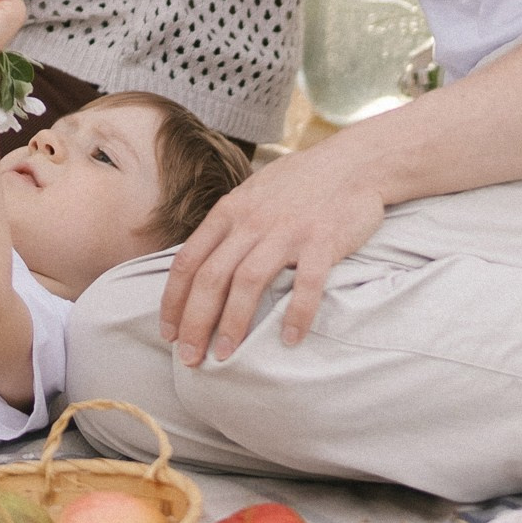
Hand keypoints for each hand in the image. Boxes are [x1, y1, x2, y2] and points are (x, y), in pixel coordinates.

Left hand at [158, 136, 389, 366]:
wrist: (353, 163)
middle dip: (196, 322)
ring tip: (227, 356)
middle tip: (191, 359)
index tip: (168, 333)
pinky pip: (306, 284)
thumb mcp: (251, 195)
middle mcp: (252, 221)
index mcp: (229, 211)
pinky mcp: (323, 241)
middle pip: (212, 277)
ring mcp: (287, 231)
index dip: (173, 301)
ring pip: (249, 282)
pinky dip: (297, 314)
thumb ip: (227, 227)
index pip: (188, 260)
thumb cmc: (298, 184)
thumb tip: (200, 266)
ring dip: (234, 323)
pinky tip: (289, 340)